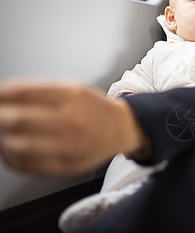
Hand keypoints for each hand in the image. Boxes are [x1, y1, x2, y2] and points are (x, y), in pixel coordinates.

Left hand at [0, 80, 145, 175]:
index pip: (22, 93)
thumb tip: (2, 97)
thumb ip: (38, 91)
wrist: (122, 129)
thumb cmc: (94, 108)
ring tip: (4, 133)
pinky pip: (29, 165)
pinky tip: (11, 149)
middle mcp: (73, 120)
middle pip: (18, 120)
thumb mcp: (72, 88)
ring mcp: (72, 146)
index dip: (0, 94)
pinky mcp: (69, 166)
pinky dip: (11, 158)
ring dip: (2, 139)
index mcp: (72, 95)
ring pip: (19, 145)